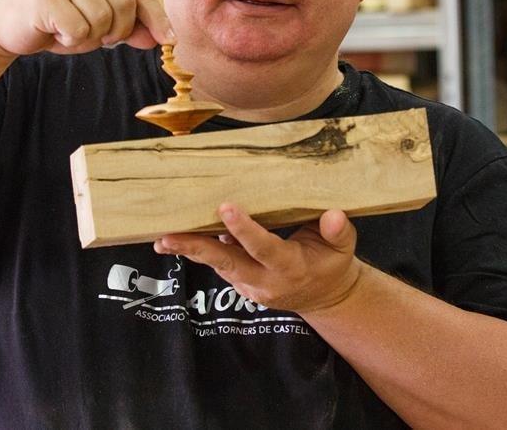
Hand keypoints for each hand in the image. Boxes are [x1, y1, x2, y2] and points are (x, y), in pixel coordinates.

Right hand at [0, 0, 173, 56]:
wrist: (9, 25)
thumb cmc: (60, 23)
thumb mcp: (100, 25)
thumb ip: (130, 27)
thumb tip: (164, 37)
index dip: (157, 19)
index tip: (170, 40)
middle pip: (126, 5)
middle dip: (117, 31)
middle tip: (98, 38)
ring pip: (103, 18)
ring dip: (91, 36)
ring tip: (72, 30)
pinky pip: (79, 29)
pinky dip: (71, 39)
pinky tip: (56, 31)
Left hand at [154, 204, 363, 314]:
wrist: (326, 298)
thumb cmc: (333, 264)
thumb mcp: (344, 248)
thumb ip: (338, 231)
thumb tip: (333, 215)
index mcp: (291, 268)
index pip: (264, 248)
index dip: (245, 230)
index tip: (226, 208)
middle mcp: (266, 281)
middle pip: (227, 263)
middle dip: (196, 249)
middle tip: (167, 237)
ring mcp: (251, 288)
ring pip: (218, 266)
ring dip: (190, 251)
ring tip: (162, 238)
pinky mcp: (242, 286)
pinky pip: (220, 266)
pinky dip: (200, 252)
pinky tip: (180, 238)